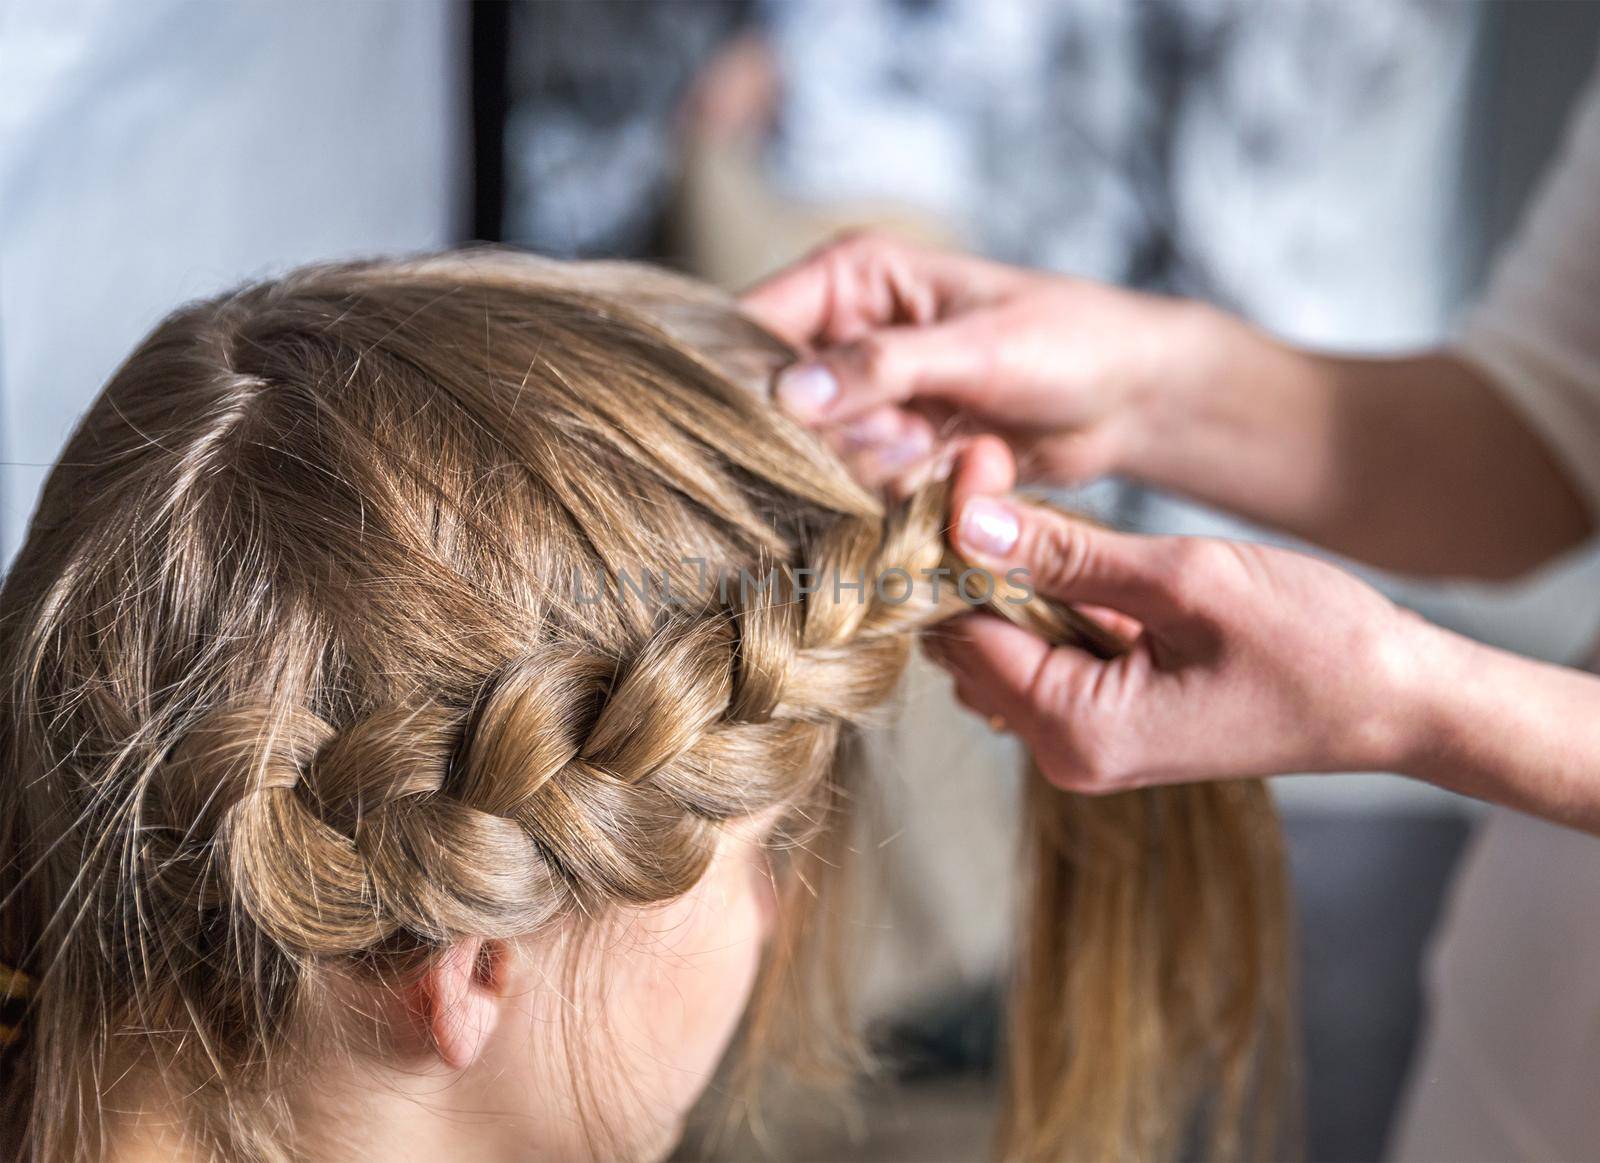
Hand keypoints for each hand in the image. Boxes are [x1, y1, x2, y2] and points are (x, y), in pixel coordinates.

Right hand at [740, 231, 1216, 489]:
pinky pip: (862, 489)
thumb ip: (881, 367)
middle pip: (778, 406)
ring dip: (877, 468)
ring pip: (819, 456)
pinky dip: (902, 492)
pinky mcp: (894, 450)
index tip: (776, 428)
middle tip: (905, 436)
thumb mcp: (977, 348)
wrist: (1135, 402)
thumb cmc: (1071, 344)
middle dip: (835, 436)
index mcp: (853, 277)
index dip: (747, 380)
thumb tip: (787, 396)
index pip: (754, 324)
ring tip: (939, 446)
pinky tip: (957, 467)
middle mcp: (847, 335)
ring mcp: (869, 400)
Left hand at [929, 445, 1443, 790]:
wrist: (1394, 699)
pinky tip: (1075, 554)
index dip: (955, 546)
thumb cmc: (1312, 643)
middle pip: (971, 642)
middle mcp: (1066, 753)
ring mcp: (1086, 743)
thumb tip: (968, 523)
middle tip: (996, 471)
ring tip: (1043, 511)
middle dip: (975, 557)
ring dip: (1014, 577)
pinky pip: (1047, 655)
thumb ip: (1067, 555)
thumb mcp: (1184, 580)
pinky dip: (1050, 602)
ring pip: (1004, 645)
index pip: (964, 631)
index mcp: (1077, 731)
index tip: (973, 466)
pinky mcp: (1109, 721)